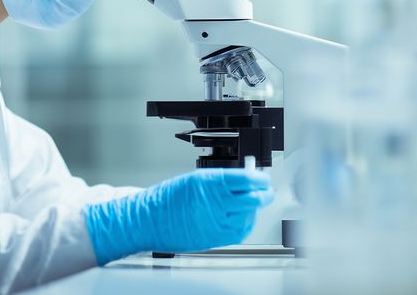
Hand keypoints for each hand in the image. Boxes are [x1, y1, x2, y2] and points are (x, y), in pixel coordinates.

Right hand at [85, 168, 273, 264]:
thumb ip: (219, 179)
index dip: (259, 178)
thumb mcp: (194, 179)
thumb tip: (242, 180)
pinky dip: (246, 224)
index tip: (263, 178)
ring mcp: (216, 222)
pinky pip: (240, 232)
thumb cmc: (167, 199)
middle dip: (264, 194)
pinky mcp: (215, 238)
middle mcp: (214, 202)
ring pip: (249, 216)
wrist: (150, 220)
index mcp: (209, 183)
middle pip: (252, 198)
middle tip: (266, 191)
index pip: (245, 179)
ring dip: (255, 209)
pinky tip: (244, 218)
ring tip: (254, 204)